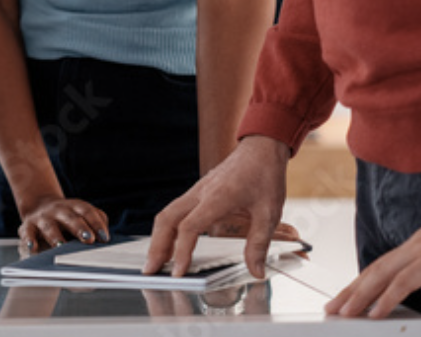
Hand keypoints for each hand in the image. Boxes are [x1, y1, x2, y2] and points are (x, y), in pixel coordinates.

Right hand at [16, 195, 109, 251]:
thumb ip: (95, 224)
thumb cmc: (68, 219)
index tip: (105, 238)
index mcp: (75, 207)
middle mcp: (59, 210)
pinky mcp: (28, 226)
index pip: (88, 212)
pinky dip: (29, 240)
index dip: (97, 223)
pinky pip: (28, 233)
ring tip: (61, 246)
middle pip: (70, 218)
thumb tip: (106, 241)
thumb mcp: (82, 215)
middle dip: (80, 228)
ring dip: (55, 236)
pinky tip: (33, 248)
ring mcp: (43, 218)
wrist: (39, 206)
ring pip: (49, 226)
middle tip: (89, 239)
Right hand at [145, 135, 288, 277]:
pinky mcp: (197, 192)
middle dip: (156, 247)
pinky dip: (167, 228)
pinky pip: (175, 210)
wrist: (260, 148)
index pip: (189, 227)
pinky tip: (170, 243)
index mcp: (216, 198)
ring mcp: (196, 191)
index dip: (181, 251)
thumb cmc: (265, 176)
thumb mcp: (269, 213)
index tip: (179, 272)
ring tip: (156, 261)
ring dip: (158, 238)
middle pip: (167, 220)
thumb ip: (259, 244)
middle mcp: (200, 193)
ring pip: (167, 214)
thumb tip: (256, 271)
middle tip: (151, 270)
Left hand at [325, 212, 420, 321]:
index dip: (363, 283)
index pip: (384, 269)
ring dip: (360, 295)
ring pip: (382, 275)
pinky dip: (388, 296)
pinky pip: (405, 280)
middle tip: (332, 309)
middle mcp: (414, 248)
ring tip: (343, 313)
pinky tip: (376, 311)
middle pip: (374, 272)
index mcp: (420, 249)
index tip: (348, 297)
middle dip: (351, 292)